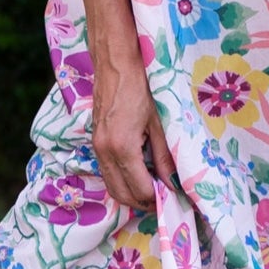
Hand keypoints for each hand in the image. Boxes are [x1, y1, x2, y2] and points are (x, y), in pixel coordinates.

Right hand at [92, 56, 174, 210]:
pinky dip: (121, 182)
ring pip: (111, 186)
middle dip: (142, 204)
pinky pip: (106, 172)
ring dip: (130, 195)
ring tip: (152, 194)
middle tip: (163, 204)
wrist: (115, 65)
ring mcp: (97, 147)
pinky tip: (138, 177)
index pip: (140, 188)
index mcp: (123, 147)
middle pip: (122, 194)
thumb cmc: (141, 88)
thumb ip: (165, 157)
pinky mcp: (95, 142)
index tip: (173, 200)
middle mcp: (105, 152)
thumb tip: (173, 184)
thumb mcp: (159, 124)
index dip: (157, 199)